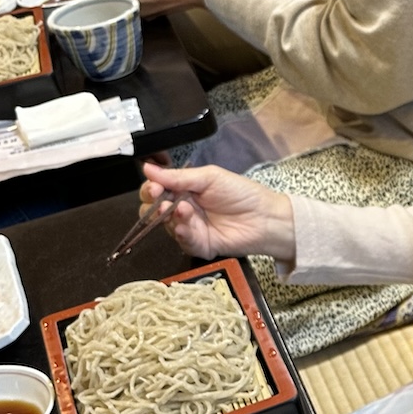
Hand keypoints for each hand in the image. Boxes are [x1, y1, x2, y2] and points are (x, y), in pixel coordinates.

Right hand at [140, 161, 296, 260]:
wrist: (265, 218)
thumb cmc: (242, 194)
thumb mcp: (209, 178)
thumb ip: (178, 176)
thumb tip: (147, 168)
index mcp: (185, 189)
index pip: (157, 189)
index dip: (151, 188)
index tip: (154, 187)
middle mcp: (183, 208)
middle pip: (153, 210)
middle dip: (152, 206)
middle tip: (161, 200)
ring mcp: (190, 228)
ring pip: (166, 226)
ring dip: (170, 218)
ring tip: (184, 209)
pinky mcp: (198, 245)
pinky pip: (182, 241)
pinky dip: (181, 233)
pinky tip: (186, 226)